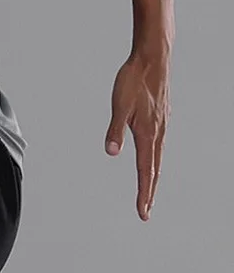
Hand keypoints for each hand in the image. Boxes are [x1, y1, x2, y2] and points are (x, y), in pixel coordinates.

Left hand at [105, 52, 170, 220]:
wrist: (152, 59)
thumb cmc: (133, 80)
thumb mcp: (119, 104)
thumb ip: (115, 129)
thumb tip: (111, 152)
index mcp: (148, 134)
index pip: (146, 171)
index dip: (144, 193)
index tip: (143, 212)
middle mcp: (158, 133)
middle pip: (154, 169)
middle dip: (149, 191)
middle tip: (145, 211)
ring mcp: (161, 125)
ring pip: (158, 157)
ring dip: (153, 176)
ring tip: (148, 189)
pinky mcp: (160, 117)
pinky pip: (159, 145)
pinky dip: (155, 158)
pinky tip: (152, 156)